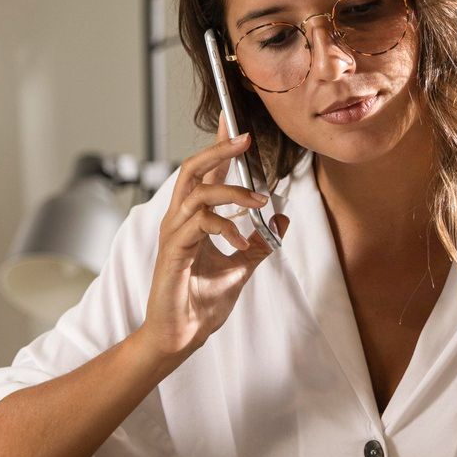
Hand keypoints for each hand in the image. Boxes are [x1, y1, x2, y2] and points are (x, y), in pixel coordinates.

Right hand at [135, 128, 287, 369]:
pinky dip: (225, 227)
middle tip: (245, 137)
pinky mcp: (174, 252)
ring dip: (233, 192)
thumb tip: (283, 216)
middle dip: (219, 150)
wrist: (181, 335)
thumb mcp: (242, 267)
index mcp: (192, 220)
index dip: (219, 146)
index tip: (232, 121)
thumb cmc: (201, 303)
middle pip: (193, 169)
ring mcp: (173, 234)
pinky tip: (241, 242)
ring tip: (259, 201)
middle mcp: (178, 220)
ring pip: (197, 192)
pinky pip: (198, 224)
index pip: (204, 173)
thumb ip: (261, 242)